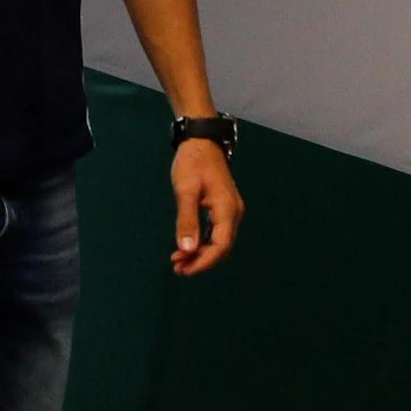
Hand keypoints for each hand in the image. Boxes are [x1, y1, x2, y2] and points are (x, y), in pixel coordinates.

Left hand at [169, 140, 242, 276]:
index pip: (221, 246)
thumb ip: (187, 220)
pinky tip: (187, 247)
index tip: (184, 270)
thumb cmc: (192, 162)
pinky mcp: (223, 208)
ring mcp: (230, 211)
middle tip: (177, 268)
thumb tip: (186, 250)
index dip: (204, 262)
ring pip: (219, 242)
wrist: (201, 140)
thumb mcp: (186, 190)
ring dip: (200, 254)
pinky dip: (202, 243)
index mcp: (227, 209)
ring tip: (178, 261)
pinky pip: (216, 233)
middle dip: (200, 261)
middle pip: (222, 247)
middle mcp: (233, 213)